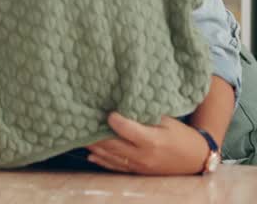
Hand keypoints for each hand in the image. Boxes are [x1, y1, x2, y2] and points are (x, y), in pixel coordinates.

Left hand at [87, 113, 210, 175]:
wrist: (195, 158)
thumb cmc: (180, 135)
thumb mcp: (166, 121)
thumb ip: (144, 114)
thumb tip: (122, 102)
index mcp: (152, 141)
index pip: (126, 130)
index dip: (113, 120)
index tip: (107, 111)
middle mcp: (143, 156)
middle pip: (112, 144)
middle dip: (95, 133)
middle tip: (81, 121)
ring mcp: (139, 166)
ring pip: (110, 156)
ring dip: (94, 146)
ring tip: (79, 135)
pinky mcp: (138, 172)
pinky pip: (115, 167)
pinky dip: (102, 160)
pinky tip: (91, 154)